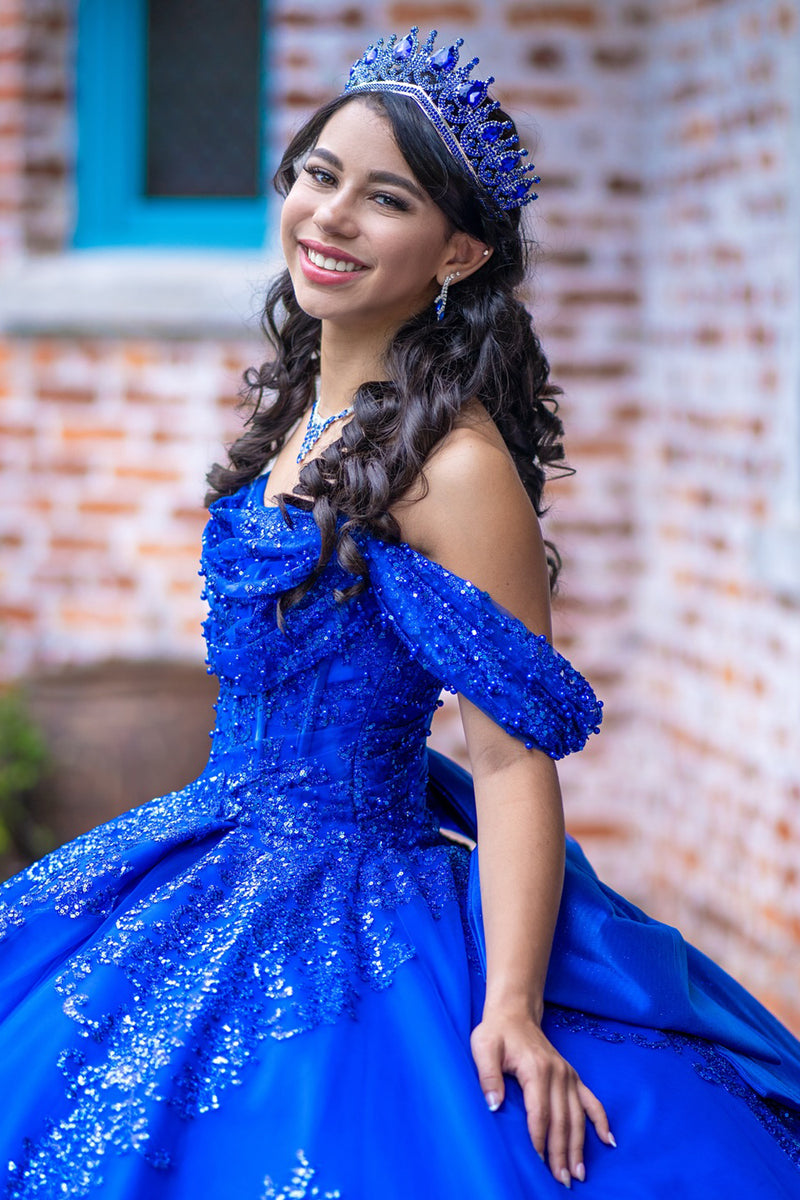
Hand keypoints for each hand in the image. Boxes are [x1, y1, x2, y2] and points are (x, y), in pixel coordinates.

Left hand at [470, 1007, 614, 1187]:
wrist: (515, 1012)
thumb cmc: (496, 1032)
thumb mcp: (483, 1047)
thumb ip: (488, 1076)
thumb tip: (494, 1106)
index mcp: (536, 1069)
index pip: (540, 1113)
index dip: (540, 1139)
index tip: (538, 1164)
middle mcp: (558, 1073)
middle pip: (562, 1120)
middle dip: (562, 1152)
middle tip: (563, 1181)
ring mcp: (568, 1075)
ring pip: (577, 1116)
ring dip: (579, 1146)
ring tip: (579, 1173)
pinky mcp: (572, 1076)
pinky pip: (591, 1100)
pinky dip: (601, 1120)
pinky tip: (608, 1140)